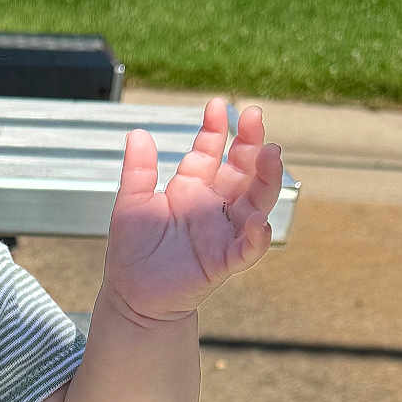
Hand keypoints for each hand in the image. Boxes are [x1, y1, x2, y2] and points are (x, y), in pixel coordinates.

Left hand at [103, 99, 282, 323]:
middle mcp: (212, 206)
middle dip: (251, 143)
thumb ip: (138, 171)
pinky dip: (256, 236)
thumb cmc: (132, 252)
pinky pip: (247, 249)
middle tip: (254, 116)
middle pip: (242, 170)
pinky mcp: (223, 262)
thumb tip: (136, 133)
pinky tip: (258, 220)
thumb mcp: (131, 204)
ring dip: (266, 178)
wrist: (130, 297)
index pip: (211, 151)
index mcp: (191, 188)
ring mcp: (222, 232)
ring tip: (271, 154)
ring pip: (255, 201)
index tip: (216, 105)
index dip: (216, 128)